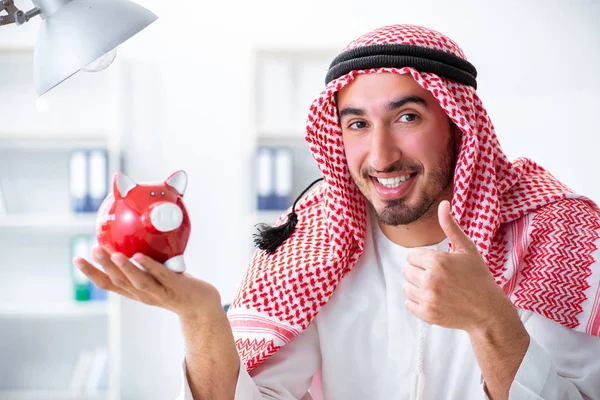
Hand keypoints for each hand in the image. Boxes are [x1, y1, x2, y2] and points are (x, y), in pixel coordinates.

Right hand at [73, 246, 222, 319]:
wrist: (202, 306)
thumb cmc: (177, 288)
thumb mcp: (154, 277)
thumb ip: (143, 265)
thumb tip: (131, 240)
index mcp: (135, 292)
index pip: (108, 284)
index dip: (92, 273)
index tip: (77, 259)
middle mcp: (143, 295)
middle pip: (119, 282)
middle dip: (104, 267)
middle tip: (93, 250)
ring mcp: (160, 293)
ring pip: (138, 282)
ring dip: (125, 268)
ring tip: (114, 254)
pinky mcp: (176, 288)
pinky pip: (162, 276)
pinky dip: (150, 267)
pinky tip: (140, 256)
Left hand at [401, 200, 513, 332]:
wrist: (488, 311)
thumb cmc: (478, 277)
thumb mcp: (467, 249)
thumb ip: (450, 226)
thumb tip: (443, 203)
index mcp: (437, 261)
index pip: (411, 255)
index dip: (423, 259)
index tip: (437, 264)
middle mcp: (430, 279)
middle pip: (406, 270)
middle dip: (419, 271)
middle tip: (437, 277)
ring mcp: (428, 298)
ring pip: (406, 287)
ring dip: (417, 286)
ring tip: (435, 288)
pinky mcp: (427, 314)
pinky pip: (408, 303)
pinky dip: (418, 301)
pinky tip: (434, 299)